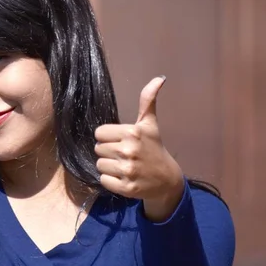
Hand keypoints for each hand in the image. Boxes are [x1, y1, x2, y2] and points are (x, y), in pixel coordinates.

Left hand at [94, 76, 183, 220]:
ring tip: (124, 166)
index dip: (108, 137)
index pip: (99, 133)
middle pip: (98, 149)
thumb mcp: (150, 124)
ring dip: (109, 167)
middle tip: (124, 155)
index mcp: (132, 133)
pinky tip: (124, 178)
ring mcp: (128, 170)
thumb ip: (148, 101)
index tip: (121, 141)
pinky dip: (111, 181)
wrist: (167, 180)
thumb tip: (159, 78)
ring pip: (99, 165)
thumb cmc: (154, 149)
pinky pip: (103, 180)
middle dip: (108, 152)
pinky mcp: (126, 188)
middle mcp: (129, 150)